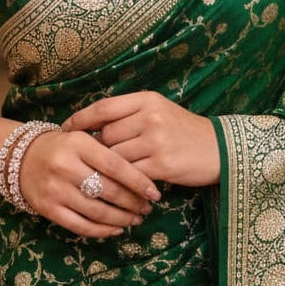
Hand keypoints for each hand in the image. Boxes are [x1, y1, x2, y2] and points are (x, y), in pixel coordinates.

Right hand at [19, 128, 160, 238]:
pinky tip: (116, 229)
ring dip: (121, 219)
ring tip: (136, 219)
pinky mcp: (48, 209)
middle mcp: (66, 166)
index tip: (154, 192)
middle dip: (133, 202)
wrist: (23, 158)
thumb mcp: (82, 137)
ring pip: (97, 211)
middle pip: (108, 190)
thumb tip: (144, 174)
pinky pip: (80, 226)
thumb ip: (108, 151)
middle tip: (147, 207)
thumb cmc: (63, 147)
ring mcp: (55, 190)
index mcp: (78, 144)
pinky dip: (102, 231)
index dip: (138, 181)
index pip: (115, 165)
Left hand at [63, 92, 219, 187]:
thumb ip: (128, 115)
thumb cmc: (184, 130)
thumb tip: (91, 129)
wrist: (219, 149)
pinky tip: (124, 185)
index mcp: (146, 99)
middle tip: (93, 161)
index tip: (65, 129)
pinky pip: (130, 174)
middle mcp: (150, 116)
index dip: (80, 119)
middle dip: (98, 150)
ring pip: (114, 157)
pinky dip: (124, 181)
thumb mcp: (159, 111)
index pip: (103, 107)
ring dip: (109, 169)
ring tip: (108, 175)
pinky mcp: (162, 164)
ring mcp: (156, 140)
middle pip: (106, 136)